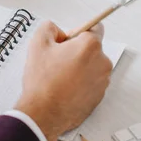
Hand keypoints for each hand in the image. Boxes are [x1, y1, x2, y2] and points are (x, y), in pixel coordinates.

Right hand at [14, 22, 112, 140]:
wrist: (44, 113)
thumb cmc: (43, 81)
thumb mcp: (38, 44)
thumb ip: (48, 27)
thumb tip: (56, 30)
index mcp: (90, 46)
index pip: (95, 27)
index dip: (78, 32)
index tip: (67, 40)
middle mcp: (102, 62)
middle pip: (92, 48)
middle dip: (77, 51)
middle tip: (57, 60)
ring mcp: (103, 81)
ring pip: (91, 66)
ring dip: (79, 67)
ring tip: (59, 77)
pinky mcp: (100, 96)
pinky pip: (91, 82)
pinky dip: (81, 82)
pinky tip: (64, 88)